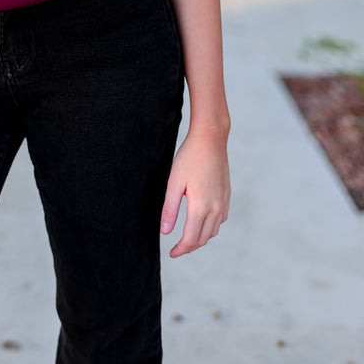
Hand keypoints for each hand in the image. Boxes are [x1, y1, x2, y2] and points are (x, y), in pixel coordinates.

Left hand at [160, 127, 229, 257]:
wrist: (211, 140)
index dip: (180, 250)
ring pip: (213, 231)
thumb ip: (169, 209)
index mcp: (200, 207)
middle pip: (203, 239)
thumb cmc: (189, 158)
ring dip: (201, 238)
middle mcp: (215, 209)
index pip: (190, 239)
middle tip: (177, 248)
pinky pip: (220, 220)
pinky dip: (211, 226)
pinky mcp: (227, 196)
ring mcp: (223, 202)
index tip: (171, 254)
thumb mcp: (174, 182)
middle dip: (190, 247)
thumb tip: (165, 232)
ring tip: (187, 237)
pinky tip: (202, 221)